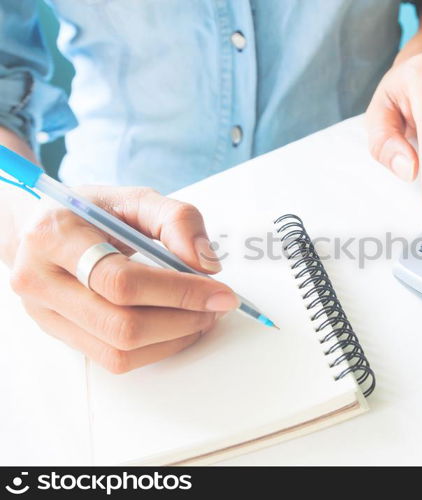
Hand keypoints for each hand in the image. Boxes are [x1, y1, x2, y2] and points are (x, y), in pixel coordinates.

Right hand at [9, 186, 237, 372]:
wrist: (38, 230)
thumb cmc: (90, 213)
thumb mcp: (134, 199)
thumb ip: (177, 220)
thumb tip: (206, 265)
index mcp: (55, 235)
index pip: (121, 280)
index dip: (180, 292)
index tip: (221, 292)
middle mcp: (40, 279)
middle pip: (121, 324)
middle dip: (182, 320)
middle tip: (216, 306)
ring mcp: (44, 314)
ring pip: (118, 351)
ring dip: (173, 339)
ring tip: (201, 316)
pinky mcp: (59, 336)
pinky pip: (113, 359)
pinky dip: (157, 348)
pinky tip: (177, 327)